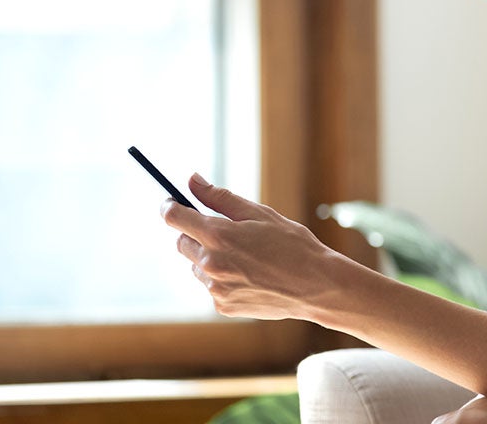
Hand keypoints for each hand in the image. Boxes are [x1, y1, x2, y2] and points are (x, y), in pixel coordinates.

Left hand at [161, 173, 342, 320]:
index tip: (173, 203)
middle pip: (181, 243)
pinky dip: (224, 279)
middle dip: (195, 234)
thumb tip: (192, 180)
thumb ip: (220, 198)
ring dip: (210, 258)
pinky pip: (212, 286)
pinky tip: (251, 276)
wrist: (316, 285)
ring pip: (197, 266)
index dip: (169, 206)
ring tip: (246, 258)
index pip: (174, 217)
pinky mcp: (222, 305)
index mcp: (219, 235)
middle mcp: (211, 263)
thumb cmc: (293, 244)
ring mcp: (215, 288)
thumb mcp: (260, 214)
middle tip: (224, 232)